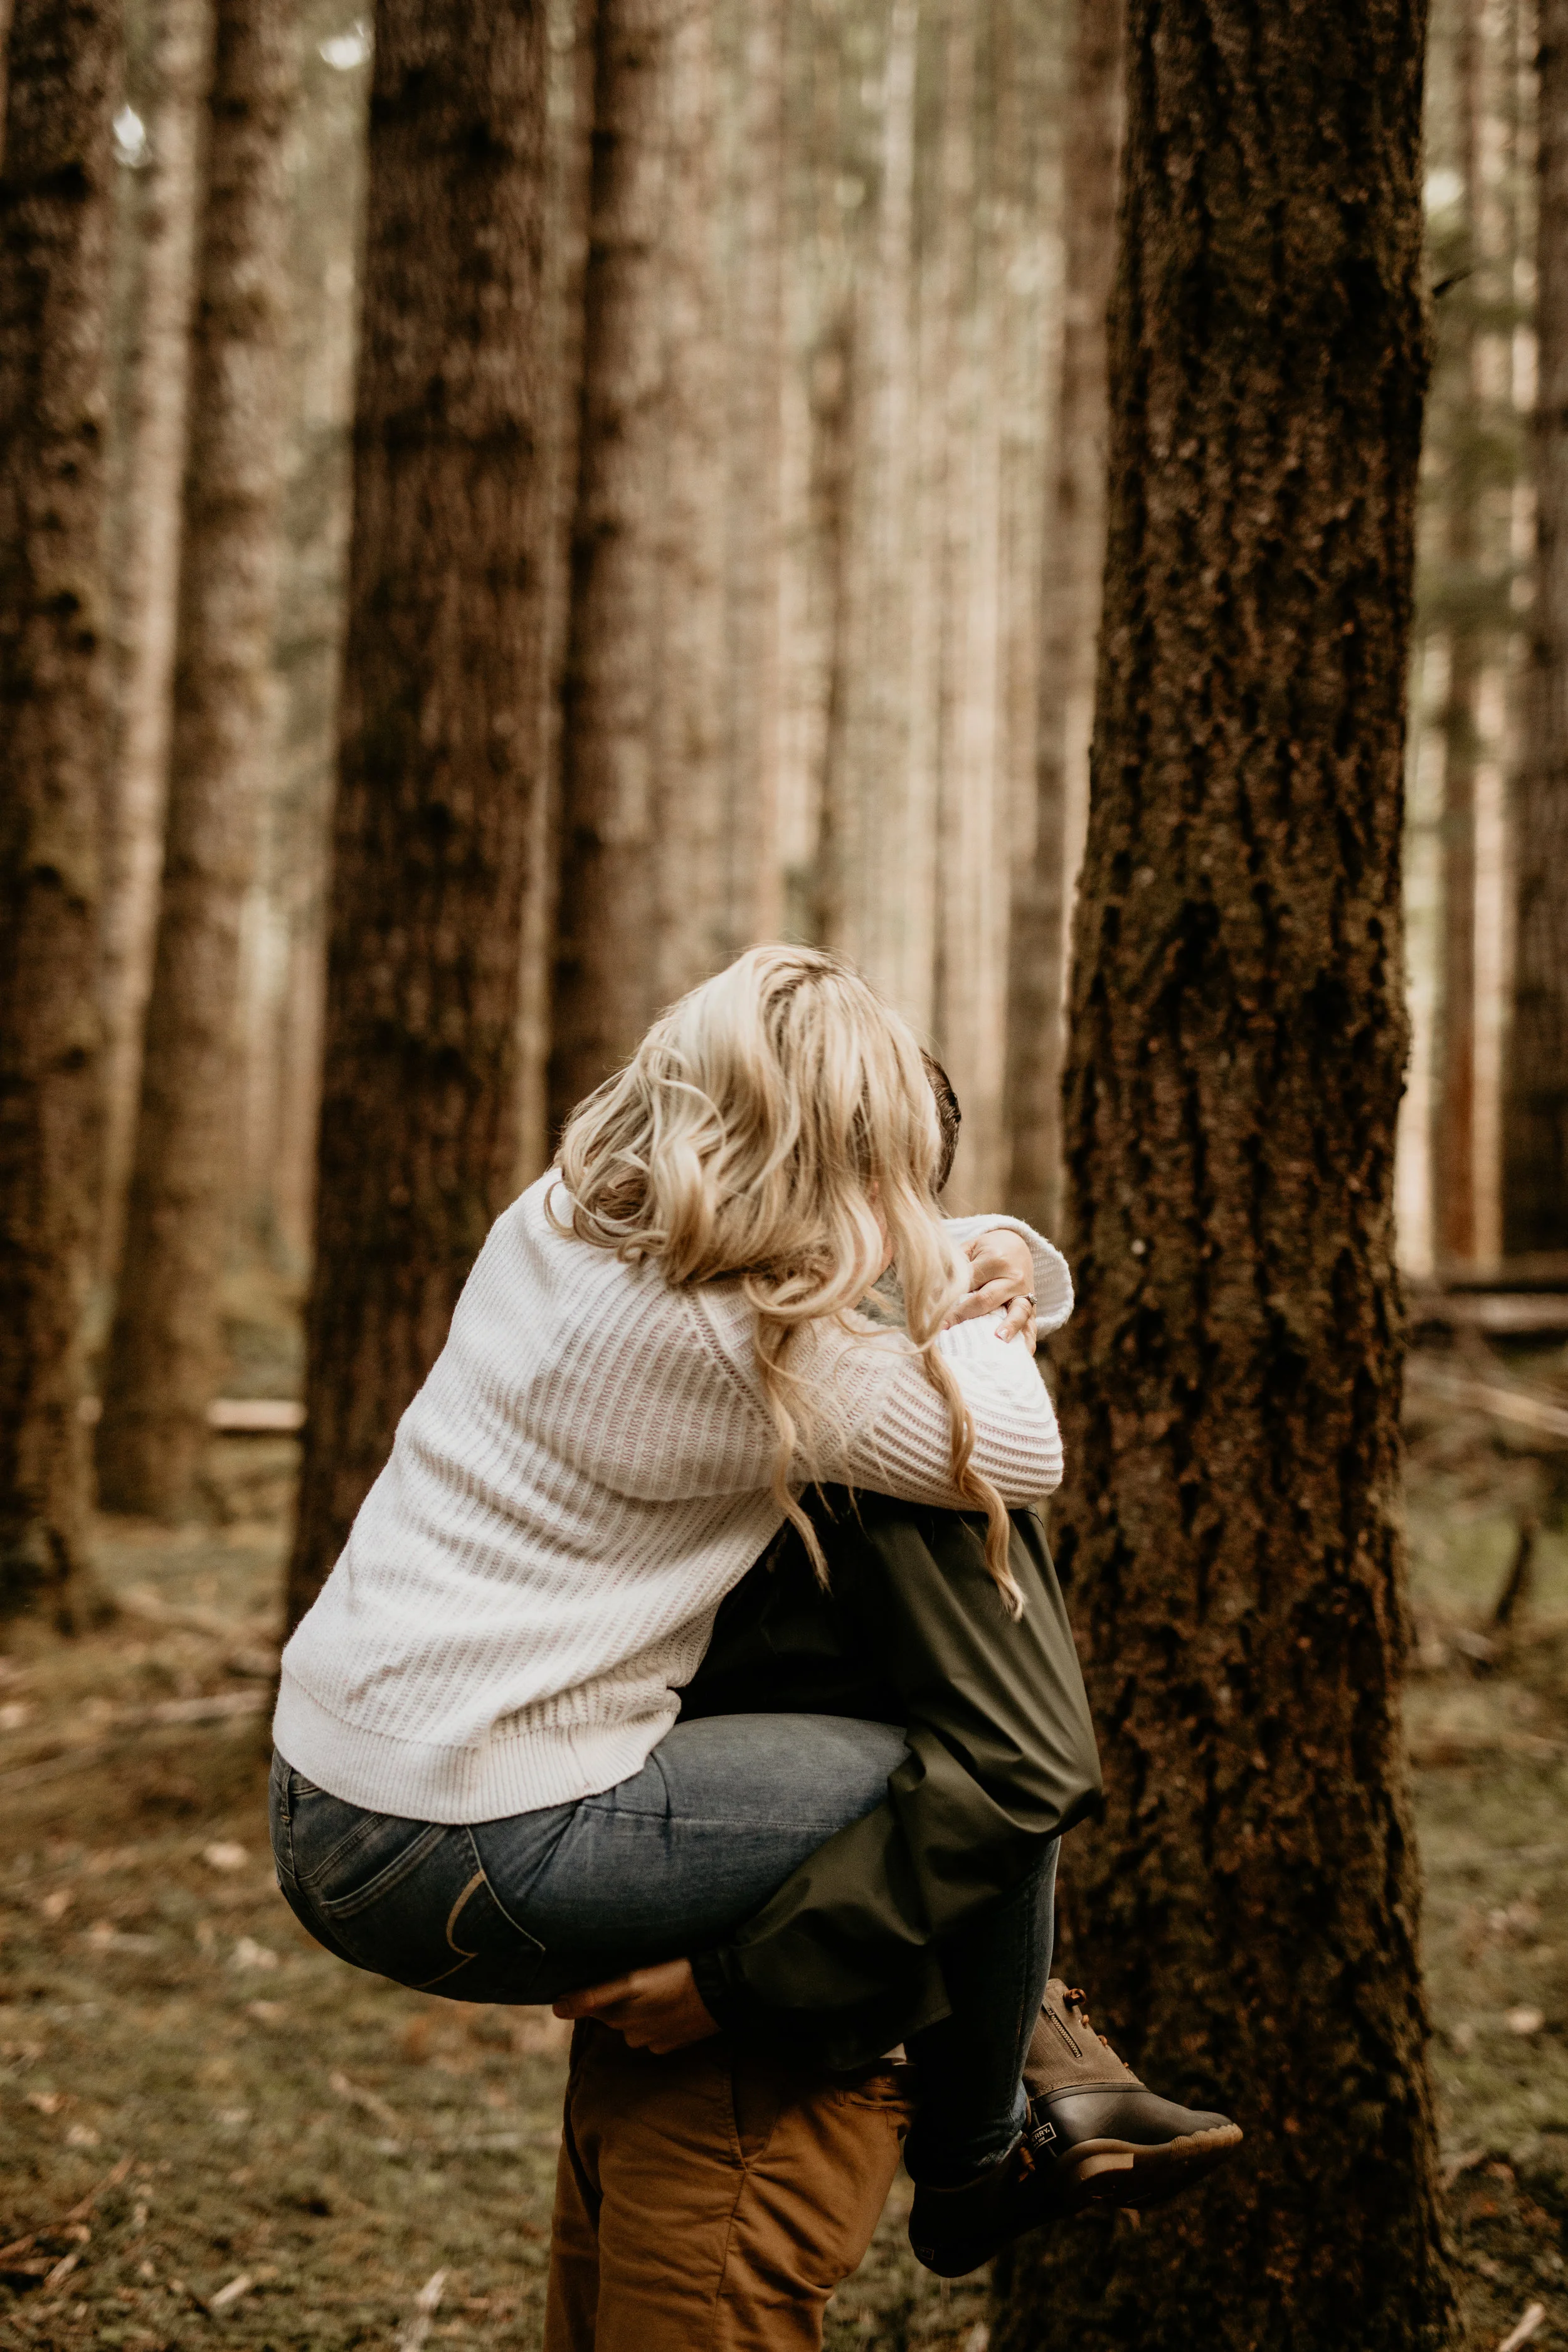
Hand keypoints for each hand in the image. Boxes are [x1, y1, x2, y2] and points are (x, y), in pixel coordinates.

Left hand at [552, 1958, 719, 2053]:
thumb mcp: (638, 1975)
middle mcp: (632, 2024)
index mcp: (624, 2000)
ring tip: (656, 1991)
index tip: (561, 2001)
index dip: (573, 2001)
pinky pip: (650, 2036)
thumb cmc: (681, 1970)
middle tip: (635, 1979)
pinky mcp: (666, 2045)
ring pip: (630, 2025)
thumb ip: (598, 1992)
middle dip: (614, 2001)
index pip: (588, 2003)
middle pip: (610, 2015)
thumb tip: (557, 2007)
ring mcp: (650, 2037)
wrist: (724, 1989)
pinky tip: (669, 2007)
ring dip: (635, 2013)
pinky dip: (654, 2025)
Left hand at [947, 1228, 1037, 1351]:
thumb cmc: (987, 1249)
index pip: (968, 1281)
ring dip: (1008, 1327)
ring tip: (999, 1340)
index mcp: (995, 1260)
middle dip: (964, 1314)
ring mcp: (1025, 1293)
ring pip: (1017, 1311)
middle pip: (987, 1299)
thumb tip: (936, 1292)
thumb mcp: (970, 1247)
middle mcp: (1013, 1277)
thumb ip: (956, 1266)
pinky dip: (1029, 1339)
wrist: (1017, 1245)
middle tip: (945, 1328)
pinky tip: (1024, 1353)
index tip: (931, 1311)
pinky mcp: (1033, 1306)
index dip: (948, 1296)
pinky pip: (1032, 1323)